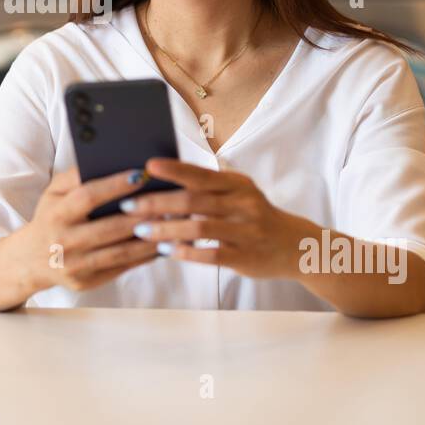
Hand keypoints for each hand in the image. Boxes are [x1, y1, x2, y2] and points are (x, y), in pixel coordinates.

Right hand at [16, 166, 160, 295]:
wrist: (28, 261)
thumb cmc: (49, 218)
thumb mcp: (53, 194)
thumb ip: (75, 176)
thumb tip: (107, 162)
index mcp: (56, 214)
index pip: (88, 197)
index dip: (114, 186)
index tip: (140, 174)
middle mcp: (64, 241)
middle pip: (109, 228)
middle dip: (141, 214)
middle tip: (169, 201)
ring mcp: (75, 265)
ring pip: (120, 252)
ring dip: (149, 239)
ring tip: (172, 224)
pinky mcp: (85, 283)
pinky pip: (120, 268)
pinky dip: (143, 257)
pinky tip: (160, 244)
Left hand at [120, 157, 308, 279]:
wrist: (296, 247)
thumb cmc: (255, 216)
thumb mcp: (238, 195)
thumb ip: (207, 190)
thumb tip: (160, 185)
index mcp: (237, 185)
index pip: (201, 174)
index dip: (174, 170)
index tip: (147, 166)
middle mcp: (243, 204)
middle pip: (193, 202)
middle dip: (157, 203)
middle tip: (128, 206)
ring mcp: (246, 232)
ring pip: (199, 229)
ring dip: (165, 230)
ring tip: (140, 230)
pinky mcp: (245, 257)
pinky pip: (211, 255)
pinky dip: (186, 253)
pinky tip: (166, 251)